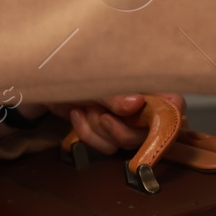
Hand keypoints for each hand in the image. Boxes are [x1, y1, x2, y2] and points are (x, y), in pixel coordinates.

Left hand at [41, 92, 182, 154]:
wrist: (42, 80)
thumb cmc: (70, 68)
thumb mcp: (91, 78)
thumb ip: (113, 93)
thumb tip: (136, 103)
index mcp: (143, 84)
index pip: (174, 104)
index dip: (170, 117)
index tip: (153, 123)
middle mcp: (138, 103)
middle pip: (148, 133)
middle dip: (119, 129)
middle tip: (102, 116)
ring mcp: (123, 118)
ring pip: (124, 143)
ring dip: (99, 129)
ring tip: (85, 109)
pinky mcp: (106, 131)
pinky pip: (105, 147)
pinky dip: (87, 134)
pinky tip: (77, 115)